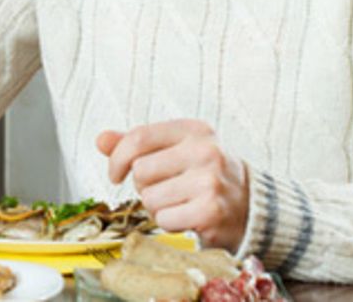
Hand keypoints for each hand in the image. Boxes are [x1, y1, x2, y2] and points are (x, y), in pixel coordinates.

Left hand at [98, 119, 249, 250]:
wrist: (251, 206)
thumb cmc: (206, 175)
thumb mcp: (176, 150)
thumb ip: (137, 144)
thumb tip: (100, 140)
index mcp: (194, 130)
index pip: (138, 137)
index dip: (117, 158)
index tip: (115, 174)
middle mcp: (205, 151)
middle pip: (140, 171)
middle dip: (144, 186)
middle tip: (165, 189)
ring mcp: (210, 181)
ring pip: (149, 198)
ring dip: (157, 207)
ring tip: (180, 202)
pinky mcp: (211, 211)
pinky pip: (164, 220)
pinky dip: (169, 223)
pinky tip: (188, 216)